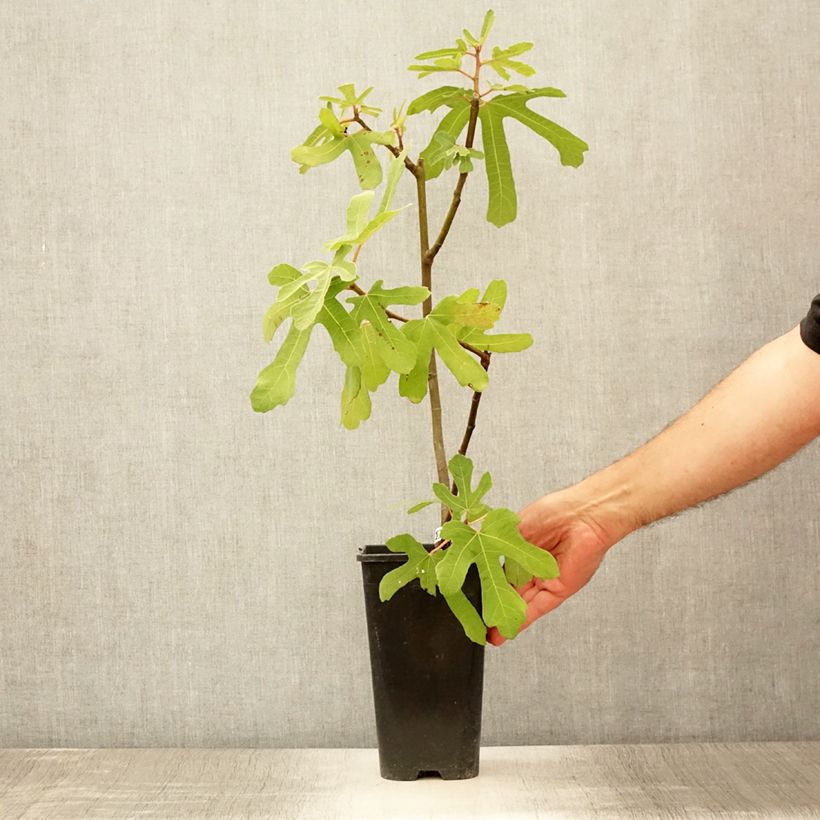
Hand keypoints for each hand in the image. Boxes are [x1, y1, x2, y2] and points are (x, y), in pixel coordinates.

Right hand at [487, 488, 617, 645]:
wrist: (583, 514)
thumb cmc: (554, 512)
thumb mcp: (514, 527)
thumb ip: (496, 544)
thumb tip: (475, 553)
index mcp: (519, 550)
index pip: (498, 573)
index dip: (486, 586)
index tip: (471, 598)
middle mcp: (532, 567)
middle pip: (509, 592)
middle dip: (495, 608)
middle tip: (478, 622)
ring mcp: (545, 580)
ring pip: (521, 604)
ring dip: (506, 619)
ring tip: (490, 634)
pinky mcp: (558, 589)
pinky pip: (537, 608)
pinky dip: (522, 620)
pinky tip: (508, 631)